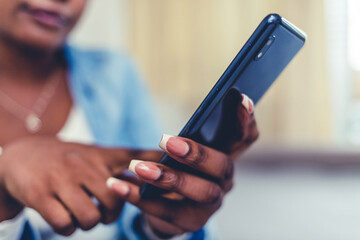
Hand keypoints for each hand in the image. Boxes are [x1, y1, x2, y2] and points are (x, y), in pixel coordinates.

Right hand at [0, 136, 160, 234]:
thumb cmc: (71, 158)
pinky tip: (65, 218)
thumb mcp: (101, 153)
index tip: (167, 183)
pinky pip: (65, 224)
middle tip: (105, 211)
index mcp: (103, 155)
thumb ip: (133, 156)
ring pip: (91, 217)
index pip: (137, 160)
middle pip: (116, 199)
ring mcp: (61, 178)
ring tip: (83, 215)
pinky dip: (68, 228)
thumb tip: (165, 158)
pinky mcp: (39, 194)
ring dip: (90, 223)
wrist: (23, 154)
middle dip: (113, 213)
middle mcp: (84, 164)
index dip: (155, 172)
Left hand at [108, 93, 257, 236]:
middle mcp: (224, 181)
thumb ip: (193, 136)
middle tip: (166, 141)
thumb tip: (185, 121)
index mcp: (225, 157)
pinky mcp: (190, 222)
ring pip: (198, 191)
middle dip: (196, 153)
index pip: (245, 138)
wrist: (168, 207)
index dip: (245, 119)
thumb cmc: (179, 170)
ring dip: (168, 178)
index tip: (240, 96)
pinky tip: (118, 184)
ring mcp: (210, 204)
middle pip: (222, 166)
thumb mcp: (186, 151)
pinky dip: (140, 197)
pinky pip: (166, 211)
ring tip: (137, 167)